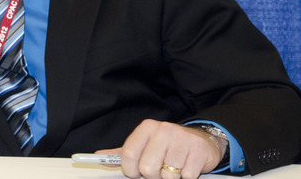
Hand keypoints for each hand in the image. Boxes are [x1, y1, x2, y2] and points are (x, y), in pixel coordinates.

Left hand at [96, 119, 226, 178]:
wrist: (201, 140)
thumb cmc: (168, 145)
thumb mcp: (145, 144)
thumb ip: (123, 152)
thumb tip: (99, 157)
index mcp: (147, 128)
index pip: (129, 153)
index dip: (130, 170)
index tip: (134, 174)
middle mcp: (164, 130)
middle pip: (147, 168)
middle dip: (152, 175)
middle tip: (159, 170)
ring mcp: (182, 140)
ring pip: (167, 175)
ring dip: (170, 177)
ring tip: (174, 167)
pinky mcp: (198, 151)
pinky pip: (186, 177)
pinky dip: (185, 177)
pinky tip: (187, 167)